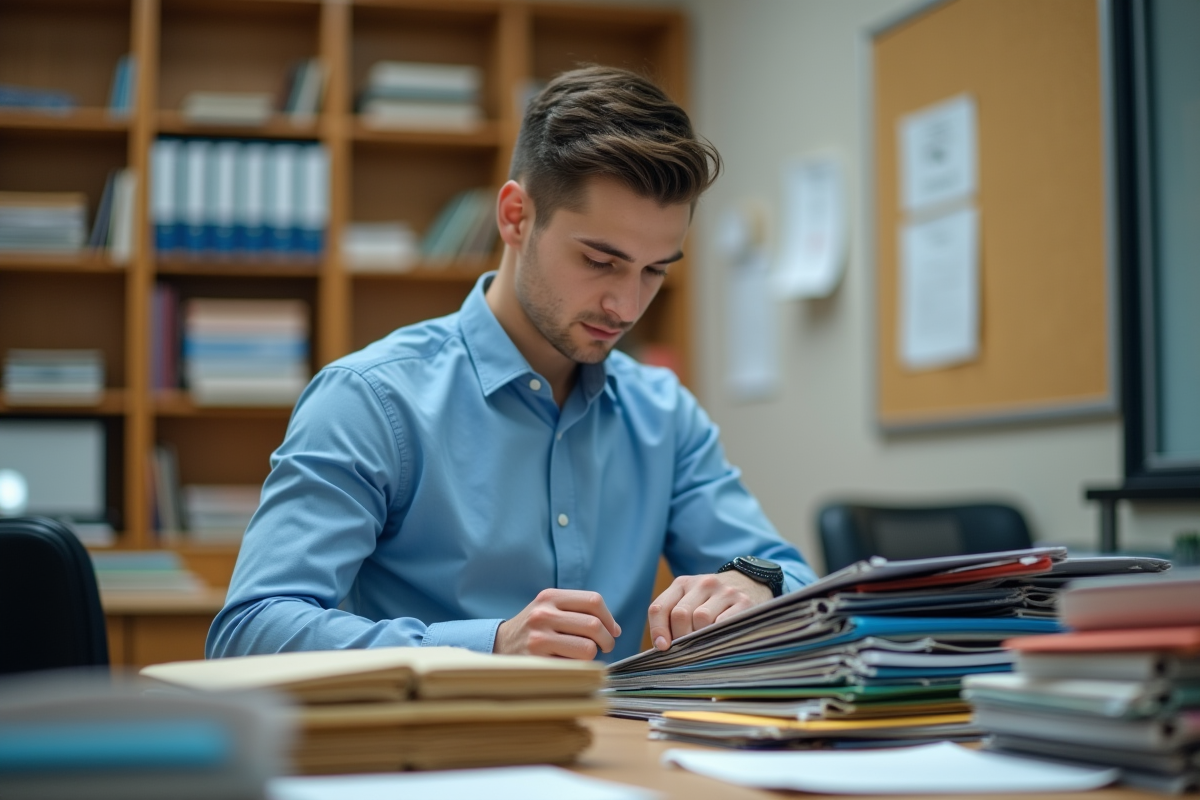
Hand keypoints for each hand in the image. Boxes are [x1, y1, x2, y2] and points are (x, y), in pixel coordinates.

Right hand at [494, 589, 621, 658]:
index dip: (610, 618)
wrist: (500, 645)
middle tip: (605, 647)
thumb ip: (578, 611)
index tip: (613, 631)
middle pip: (594, 625)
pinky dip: (579, 668)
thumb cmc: (535, 628)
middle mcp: (543, 614)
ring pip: (587, 648)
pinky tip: (571, 665)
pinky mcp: (537, 662)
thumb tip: (614, 630)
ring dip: (594, 656)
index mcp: (550, 597)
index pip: (593, 600)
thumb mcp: (549, 608)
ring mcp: (538, 639)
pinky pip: (574, 667)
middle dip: (607, 640)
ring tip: (587, 657)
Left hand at [647, 571, 771, 650]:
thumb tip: (662, 647)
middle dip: (680, 637)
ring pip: (701, 618)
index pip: (660, 607)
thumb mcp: (690, 601)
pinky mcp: (744, 601)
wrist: (750, 583)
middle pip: (680, 614)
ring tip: (704, 645)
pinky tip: (719, 641)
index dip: (658, 630)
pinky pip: (723, 623)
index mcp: (683, 583)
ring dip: (700, 637)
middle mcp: (703, 583)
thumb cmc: (713, 602)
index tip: (663, 647)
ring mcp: (725, 591)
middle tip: (686, 649)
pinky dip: (717, 636)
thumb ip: (673, 618)